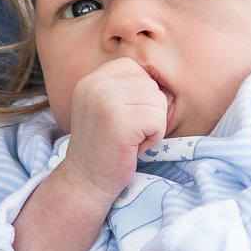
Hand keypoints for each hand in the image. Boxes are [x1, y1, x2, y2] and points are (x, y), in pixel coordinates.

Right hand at [61, 58, 169, 200]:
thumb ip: (126, 88)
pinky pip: (158, 120)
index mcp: (92, 79)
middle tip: (126, 133)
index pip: (136, 69)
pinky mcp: (120, 121)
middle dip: (148, 113)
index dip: (141, 96)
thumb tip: (164, 81)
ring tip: (130, 140)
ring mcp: (106, 101)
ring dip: (152, 126)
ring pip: (158, 101)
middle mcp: (95, 85)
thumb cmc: (104, 147)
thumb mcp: (107, 107)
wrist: (86, 182)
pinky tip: (133, 148)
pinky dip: (153, 138)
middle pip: (150, 85)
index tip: (123, 119)